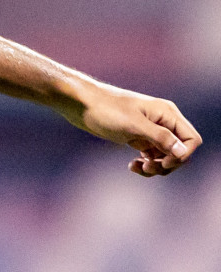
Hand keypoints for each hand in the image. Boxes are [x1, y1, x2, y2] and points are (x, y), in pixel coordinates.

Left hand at [60, 79, 201, 175]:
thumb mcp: (133, 125)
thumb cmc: (105, 109)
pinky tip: (132, 166)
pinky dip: (146, 164)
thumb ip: (160, 138)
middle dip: (167, 164)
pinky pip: (152, 156)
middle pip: (180, 151)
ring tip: (137, 168)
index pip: (191, 140)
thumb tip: (183, 152)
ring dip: (156, 167)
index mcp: (167, 113)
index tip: (162, 162)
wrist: (79, 104)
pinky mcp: (138, 136)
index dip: (182, 155)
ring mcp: (151, 130)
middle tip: (147, 168)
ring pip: (166, 156)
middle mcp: (163, 121)